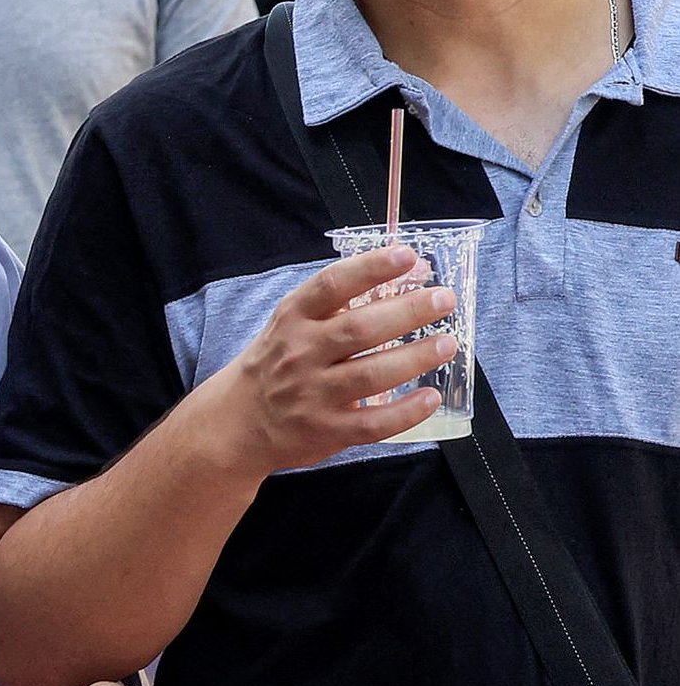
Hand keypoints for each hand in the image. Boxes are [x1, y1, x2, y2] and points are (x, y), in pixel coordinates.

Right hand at [212, 247, 456, 478]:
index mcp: (293, 318)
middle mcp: (301, 352)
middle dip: (407, 312)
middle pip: (359, 329)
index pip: (332, 285)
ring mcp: (314, 393)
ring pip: (371, 374)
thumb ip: (338, 305)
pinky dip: (405, 412)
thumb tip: (405, 277)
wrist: (238, 419)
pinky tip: (430, 398)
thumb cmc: (276, 361)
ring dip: (414, 357)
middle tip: (444, 299)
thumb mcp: (292, 324)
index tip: (407, 255)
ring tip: (447, 343)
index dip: (371, 268)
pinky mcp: (327, 430)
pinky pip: (373, 423)